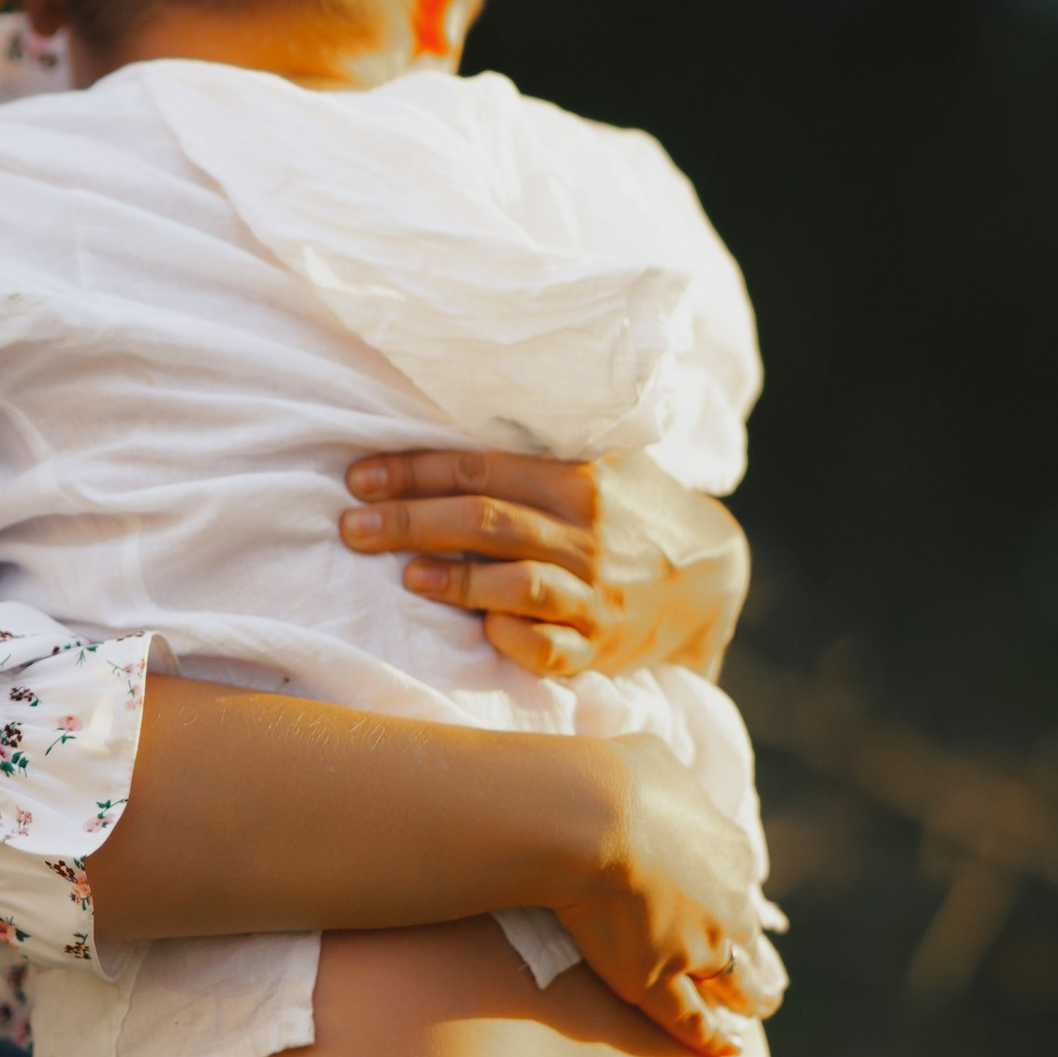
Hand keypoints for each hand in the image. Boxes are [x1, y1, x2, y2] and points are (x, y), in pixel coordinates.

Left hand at [341, 448, 749, 679]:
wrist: (705, 578)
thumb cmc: (628, 510)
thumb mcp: (598, 461)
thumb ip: (535, 444)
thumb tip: (441, 406)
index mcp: (577, 479)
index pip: (479, 468)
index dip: (412, 472)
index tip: (359, 478)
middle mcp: (586, 534)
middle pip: (485, 522)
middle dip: (410, 523)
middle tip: (352, 528)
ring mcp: (594, 595)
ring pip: (517, 585)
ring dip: (456, 581)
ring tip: (406, 576)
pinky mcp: (597, 648)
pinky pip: (551, 650)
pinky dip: (513, 640)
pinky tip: (480, 631)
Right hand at [554, 735, 769, 1056]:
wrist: (590, 818)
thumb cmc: (615, 778)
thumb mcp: (655, 759)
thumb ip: (668, 781)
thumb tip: (658, 781)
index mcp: (729, 852)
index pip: (737, 886)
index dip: (733, 902)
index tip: (732, 914)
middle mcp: (726, 905)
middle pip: (747, 942)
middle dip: (755, 963)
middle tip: (764, 984)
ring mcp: (697, 947)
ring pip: (733, 985)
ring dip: (745, 1001)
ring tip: (751, 1014)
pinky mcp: (659, 980)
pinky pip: (691, 1020)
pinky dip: (709, 1038)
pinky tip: (723, 1051)